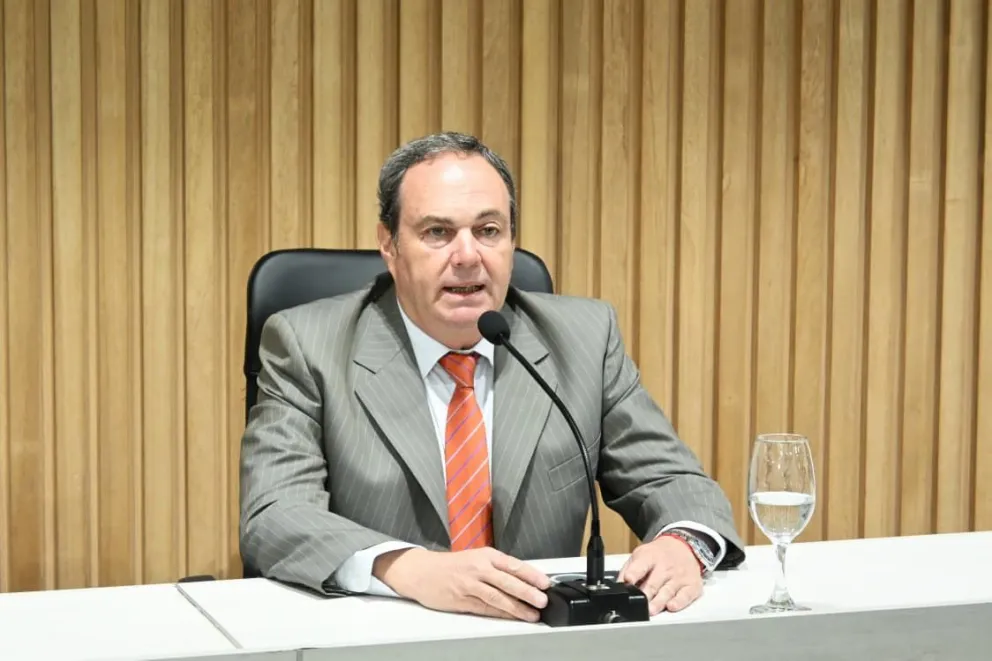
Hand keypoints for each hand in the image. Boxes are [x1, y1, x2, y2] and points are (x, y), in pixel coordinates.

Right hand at [372, 547, 551, 621]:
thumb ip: (498, 568)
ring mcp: (469, 585)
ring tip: (532, 614)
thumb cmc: (452, 565)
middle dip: (527, 592)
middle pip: (507, 581)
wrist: (422, 571)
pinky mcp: (462, 600)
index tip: (545, 583)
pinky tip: (511, 617)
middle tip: (542, 600)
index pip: (513, 564)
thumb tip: (524, 580)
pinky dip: (500, 614)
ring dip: (517, 607)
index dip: (531, 575)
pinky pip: (485, 608)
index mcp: (486, 555)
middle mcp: (478, 568)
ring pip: (497, 597)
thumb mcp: (477, 557)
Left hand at [617, 535, 703, 614]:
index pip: (641, 565)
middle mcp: (665, 567)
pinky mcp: (691, 586)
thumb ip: (628, 570)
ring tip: (651, 610)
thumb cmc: (658, 555)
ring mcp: (679, 577)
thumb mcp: (640, 555)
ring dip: (659, 602)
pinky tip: (672, 606)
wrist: (683, 547)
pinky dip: (679, 602)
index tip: (628, 579)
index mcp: (649, 557)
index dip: (634, 573)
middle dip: (645, 595)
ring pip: (667, 591)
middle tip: (638, 603)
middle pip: (653, 583)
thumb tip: (618, 586)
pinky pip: (685, 596)